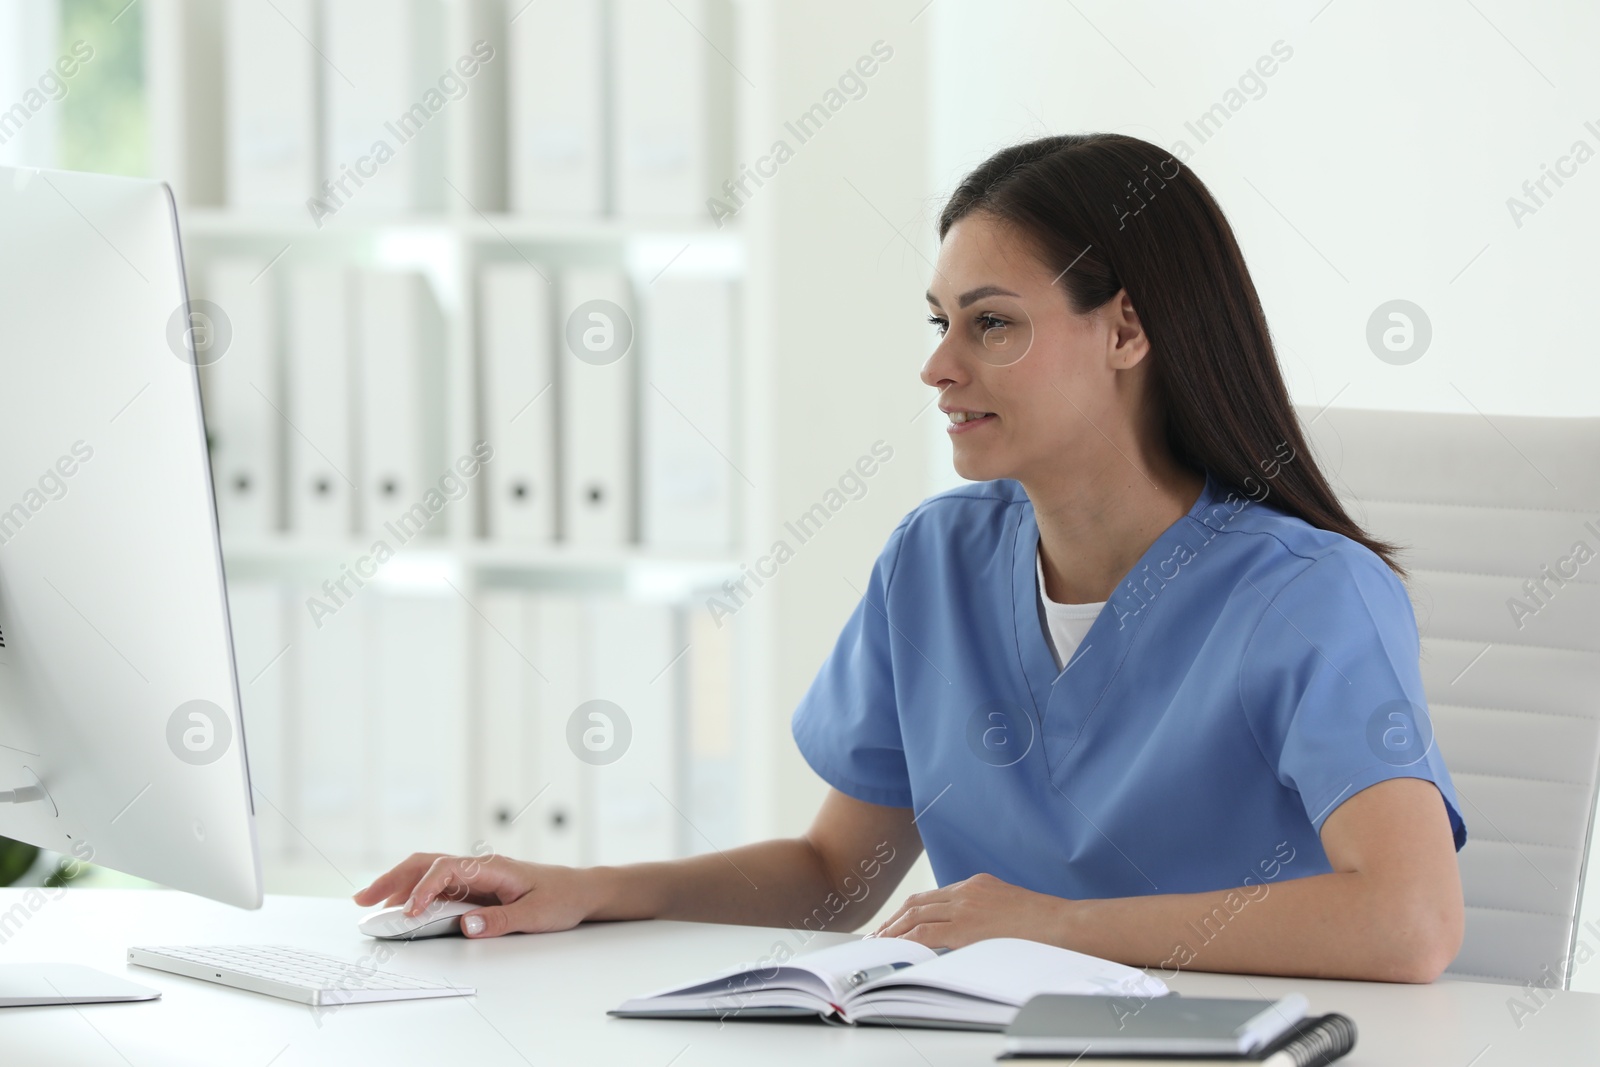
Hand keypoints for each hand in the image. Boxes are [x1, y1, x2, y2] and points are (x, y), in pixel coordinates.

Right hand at [352, 852, 597, 938]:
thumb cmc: (561, 898)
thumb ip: (500, 922)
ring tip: (370, 904)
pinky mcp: (475, 887)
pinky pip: (438, 885)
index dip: (423, 889)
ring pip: (428, 871)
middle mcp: (479, 867)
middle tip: (362, 899)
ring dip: (398, 884)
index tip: (408, 912)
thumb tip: (464, 925)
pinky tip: (400, 907)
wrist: (580, 890)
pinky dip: (414, 892)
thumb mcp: (536, 915)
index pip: (446, 869)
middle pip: (427, 863)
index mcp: (492, 868)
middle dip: (392, 879)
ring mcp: (475, 875)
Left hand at [869, 872, 1071, 949]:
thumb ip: (988, 918)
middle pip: (917, 903)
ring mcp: (966, 906)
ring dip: (893, 931)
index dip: (909, 911)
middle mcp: (967, 890)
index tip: (896, 924)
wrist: (1067, 924)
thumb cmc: (1049, 925)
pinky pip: (926, 933)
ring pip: (915, 916)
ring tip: (878, 945)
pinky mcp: (967, 926)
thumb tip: (974, 937)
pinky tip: (897, 950)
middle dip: (894, 920)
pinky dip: (907, 941)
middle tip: (877, 935)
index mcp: (977, 885)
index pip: (932, 897)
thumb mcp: (1012, 912)